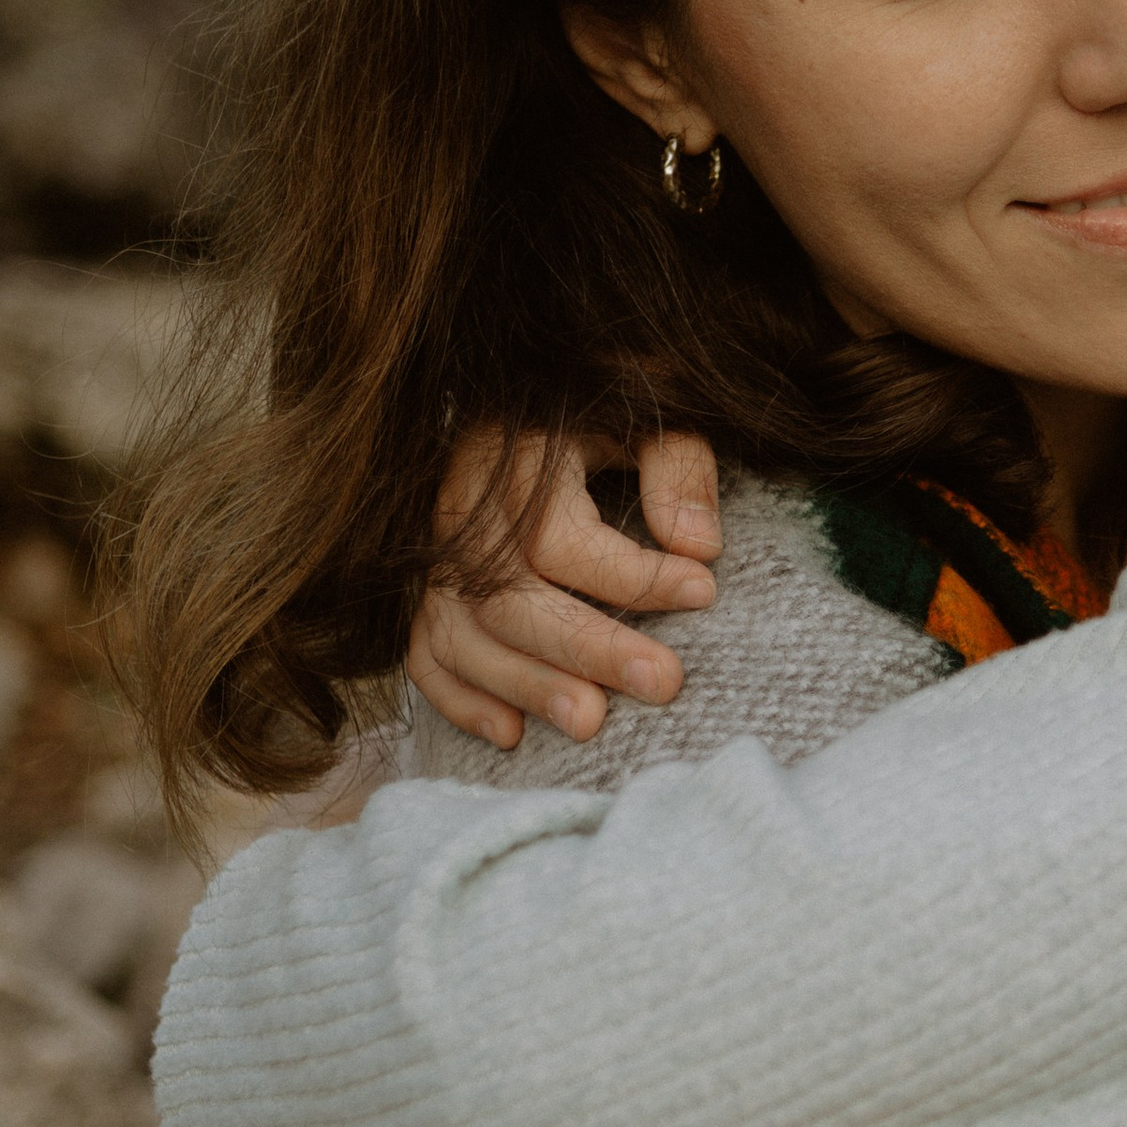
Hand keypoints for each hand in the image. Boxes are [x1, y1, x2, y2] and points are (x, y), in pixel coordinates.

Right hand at [406, 428, 722, 750]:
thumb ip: (679, 468)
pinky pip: (424, 652)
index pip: (556, 535)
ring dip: (524, 685)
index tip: (702, 592)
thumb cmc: (611, 411)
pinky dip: (459, 699)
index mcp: (514, 452)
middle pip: (506, 595)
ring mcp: (436, 553)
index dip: (630, 574)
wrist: (537, 392)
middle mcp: (462, 506)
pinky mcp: (429, 589)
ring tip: (593, 724)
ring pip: (459, 633)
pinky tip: (513, 734)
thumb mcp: (655, 413)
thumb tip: (697, 547)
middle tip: (663, 683)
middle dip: (586, 647)